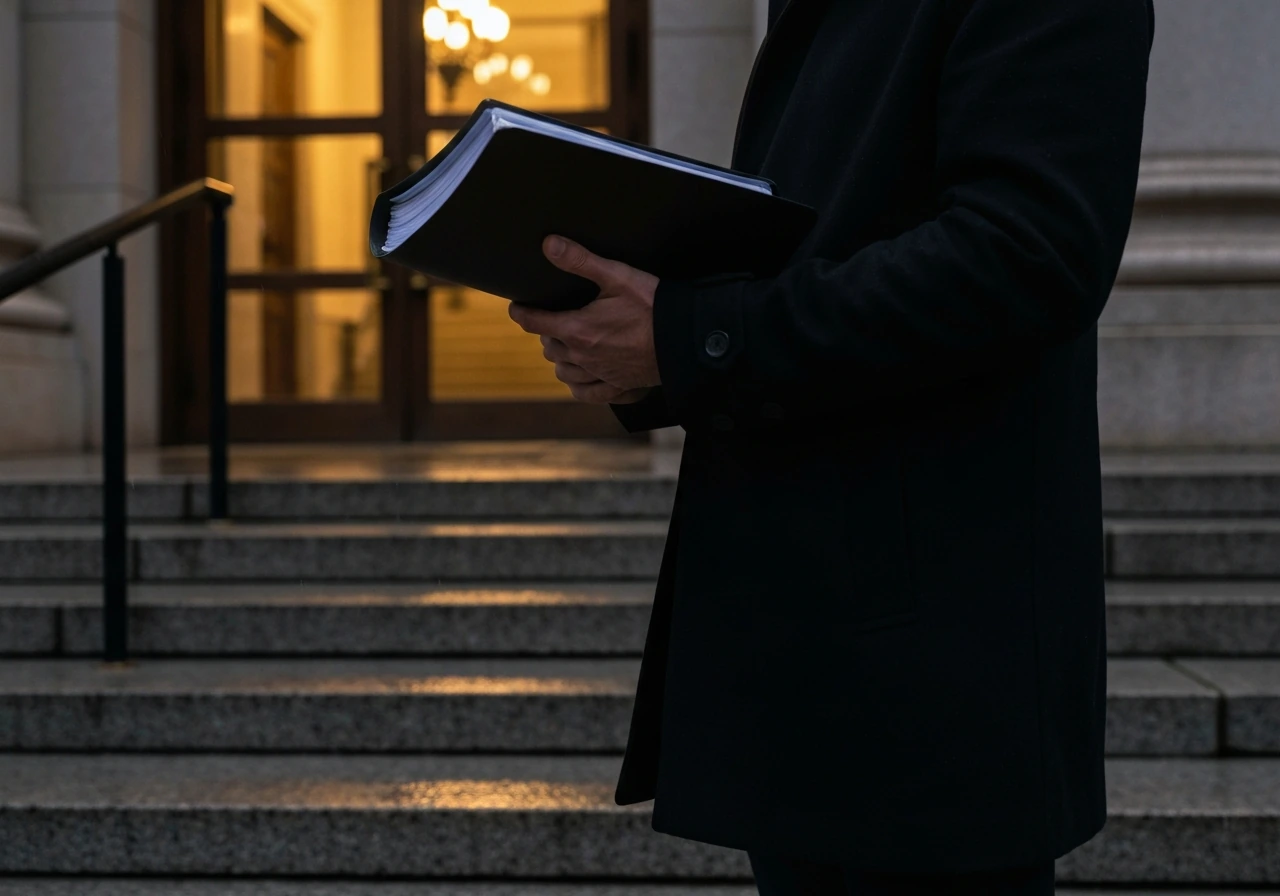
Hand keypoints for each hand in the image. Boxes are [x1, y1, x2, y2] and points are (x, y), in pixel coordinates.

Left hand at [509, 235, 660, 401]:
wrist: (685, 340)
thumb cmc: (652, 306)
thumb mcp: (616, 276)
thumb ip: (580, 260)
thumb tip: (549, 245)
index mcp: (577, 330)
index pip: (534, 322)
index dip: (521, 312)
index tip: (516, 307)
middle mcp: (583, 357)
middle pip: (549, 347)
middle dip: (546, 333)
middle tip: (551, 319)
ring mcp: (599, 374)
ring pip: (563, 371)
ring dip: (559, 358)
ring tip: (562, 346)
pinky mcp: (617, 386)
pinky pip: (587, 392)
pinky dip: (578, 385)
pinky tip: (578, 378)